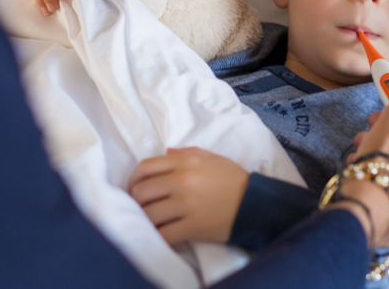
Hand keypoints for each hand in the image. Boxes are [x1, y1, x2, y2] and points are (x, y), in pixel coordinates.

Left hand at [127, 147, 249, 244]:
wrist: (255, 203)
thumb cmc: (233, 179)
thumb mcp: (212, 158)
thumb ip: (186, 153)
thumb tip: (166, 152)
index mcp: (185, 162)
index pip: (145, 167)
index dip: (134, 179)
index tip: (134, 188)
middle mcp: (182, 181)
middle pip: (142, 191)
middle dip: (136, 201)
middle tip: (140, 207)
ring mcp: (186, 205)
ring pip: (149, 214)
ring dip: (144, 220)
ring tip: (148, 222)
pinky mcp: (192, 227)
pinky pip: (164, 234)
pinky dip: (157, 236)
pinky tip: (159, 235)